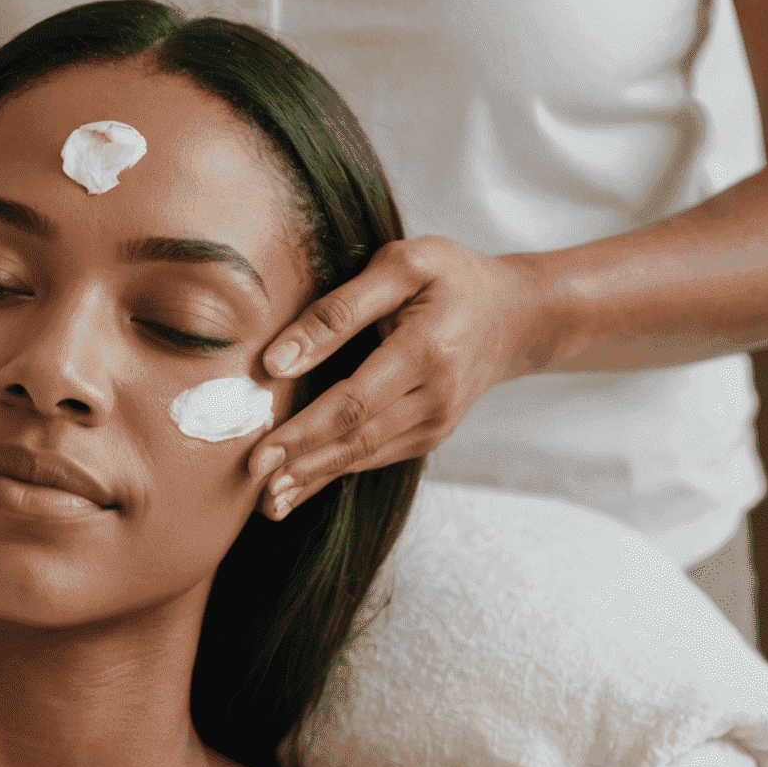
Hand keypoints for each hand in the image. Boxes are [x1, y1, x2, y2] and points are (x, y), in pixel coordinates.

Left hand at [246, 235, 554, 518]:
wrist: (515, 315)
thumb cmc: (451, 277)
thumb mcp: (401, 266)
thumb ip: (338, 310)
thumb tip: (279, 360)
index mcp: (427, 350)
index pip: (354, 401)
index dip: (304, 431)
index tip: (260, 451)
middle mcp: (436, 397)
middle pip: (356, 438)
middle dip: (301, 462)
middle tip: (253, 481)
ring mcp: (435, 422)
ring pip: (364, 456)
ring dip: (313, 479)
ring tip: (269, 500)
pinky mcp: (429, 435)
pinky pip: (375, 457)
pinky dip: (334, 472)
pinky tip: (299, 487)